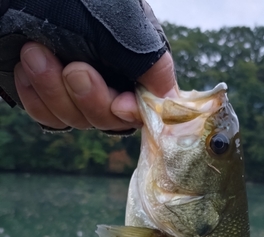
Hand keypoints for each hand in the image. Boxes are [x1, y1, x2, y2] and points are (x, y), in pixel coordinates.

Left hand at [14, 42, 176, 131]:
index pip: (142, 107)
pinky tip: (26, 69)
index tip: (119, 105)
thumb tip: (169, 99)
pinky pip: (46, 116)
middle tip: (73, 69)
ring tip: (34, 55)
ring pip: (75, 120)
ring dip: (54, 92)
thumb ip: (151, 61)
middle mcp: (108, 82)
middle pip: (107, 120)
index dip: (132, 113)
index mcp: (133, 67)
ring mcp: (76, 91)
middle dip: (89, 99)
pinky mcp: (48, 95)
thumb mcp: (125, 22)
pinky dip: (36, 98)